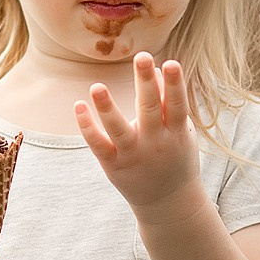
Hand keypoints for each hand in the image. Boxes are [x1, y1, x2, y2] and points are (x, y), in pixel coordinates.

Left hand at [75, 52, 201, 217]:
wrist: (168, 203)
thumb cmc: (175, 157)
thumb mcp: (180, 132)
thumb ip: (167, 103)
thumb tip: (154, 70)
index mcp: (176, 133)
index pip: (177, 106)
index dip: (175, 86)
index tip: (172, 64)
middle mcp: (155, 143)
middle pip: (149, 110)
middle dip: (146, 84)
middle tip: (142, 56)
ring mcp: (133, 155)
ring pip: (118, 130)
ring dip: (107, 108)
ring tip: (97, 86)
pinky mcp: (113, 165)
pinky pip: (98, 145)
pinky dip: (88, 127)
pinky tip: (79, 106)